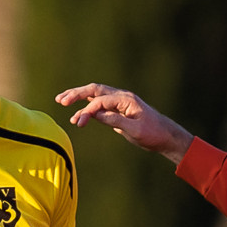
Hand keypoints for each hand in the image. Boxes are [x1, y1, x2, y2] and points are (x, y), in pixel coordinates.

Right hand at [55, 83, 192, 163]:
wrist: (166, 136)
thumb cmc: (153, 134)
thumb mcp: (134, 130)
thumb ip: (114, 121)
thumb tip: (94, 114)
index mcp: (126, 100)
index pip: (101, 101)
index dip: (88, 110)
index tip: (79, 122)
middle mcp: (121, 97)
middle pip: (94, 90)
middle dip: (76, 93)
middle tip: (61, 100)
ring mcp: (119, 102)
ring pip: (95, 95)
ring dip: (78, 97)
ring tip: (62, 100)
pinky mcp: (118, 109)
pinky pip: (99, 103)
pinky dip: (87, 106)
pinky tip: (77, 112)